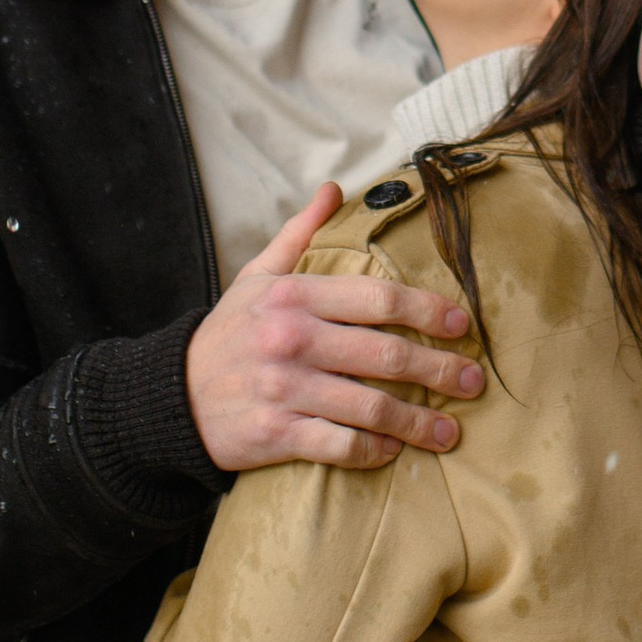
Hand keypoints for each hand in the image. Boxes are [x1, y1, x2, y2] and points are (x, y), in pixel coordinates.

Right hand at [185, 185, 482, 474]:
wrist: (169, 398)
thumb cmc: (226, 335)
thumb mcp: (255, 276)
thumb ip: (299, 235)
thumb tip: (333, 190)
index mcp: (295, 295)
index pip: (380, 299)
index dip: (430, 312)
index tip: (462, 325)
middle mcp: (293, 340)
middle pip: (387, 355)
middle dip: (440, 370)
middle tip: (473, 383)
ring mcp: (286, 389)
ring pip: (371, 407)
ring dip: (419, 423)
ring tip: (450, 433)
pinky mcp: (277, 433)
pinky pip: (339, 446)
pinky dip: (372, 452)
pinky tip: (392, 452)